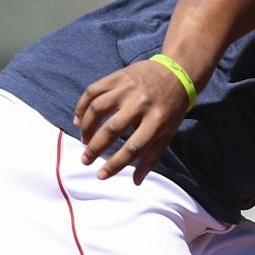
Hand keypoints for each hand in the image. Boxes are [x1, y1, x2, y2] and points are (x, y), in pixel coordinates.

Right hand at [73, 59, 193, 181]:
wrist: (176, 72)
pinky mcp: (117, 76)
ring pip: (97, 108)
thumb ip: (152, 156)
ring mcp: (127, 88)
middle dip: (95, 148)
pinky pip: (92, 91)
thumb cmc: (172, 108)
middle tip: (85, 160)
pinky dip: (81, 106)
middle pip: (112, 129)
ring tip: (85, 140)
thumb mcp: (168, 132)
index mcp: (157, 120)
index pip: (133, 147)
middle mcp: (141, 103)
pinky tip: (78, 119)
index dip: (115, 164)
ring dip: (86, 127)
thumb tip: (136, 182)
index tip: (100, 175)